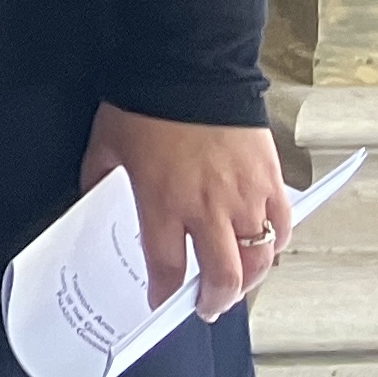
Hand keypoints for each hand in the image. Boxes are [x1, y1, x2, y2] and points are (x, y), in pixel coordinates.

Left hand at [85, 105, 297, 318]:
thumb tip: (95, 199)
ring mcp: (244, 197)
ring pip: (258, 260)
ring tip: (236, 287)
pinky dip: (275, 245)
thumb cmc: (145, 104)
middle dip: (215, 301)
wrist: (191, 68)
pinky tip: (264, 248)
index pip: (167, 266)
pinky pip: (282, 227)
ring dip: (249, 282)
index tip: (161, 302)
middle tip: (208, 308)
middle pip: (222, 277)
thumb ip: (100, 179)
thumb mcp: (105, 145)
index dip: (165, 292)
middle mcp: (207, 209)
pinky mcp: (271, 181)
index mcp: (162, 203)